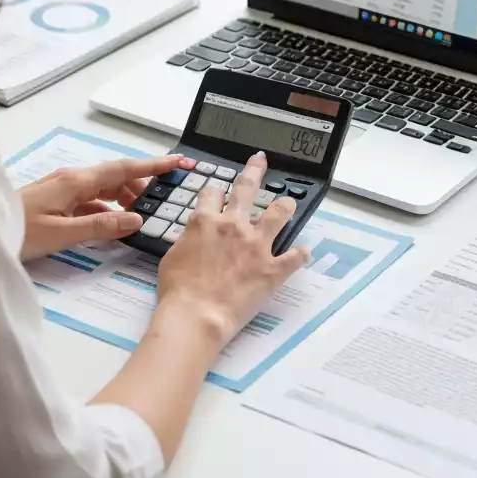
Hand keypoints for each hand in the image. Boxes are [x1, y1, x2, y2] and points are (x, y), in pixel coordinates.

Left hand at [18, 154, 194, 261]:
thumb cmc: (15, 231)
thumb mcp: (61, 234)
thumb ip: (99, 226)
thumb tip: (135, 219)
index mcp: (75, 182)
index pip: (123, 169)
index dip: (153, 165)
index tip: (178, 161)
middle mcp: (71, 179)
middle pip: (116, 176)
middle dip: (142, 184)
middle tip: (163, 199)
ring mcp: (62, 189)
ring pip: (104, 188)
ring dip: (124, 198)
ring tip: (140, 214)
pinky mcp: (55, 200)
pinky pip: (90, 200)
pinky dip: (106, 208)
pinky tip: (111, 223)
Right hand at [155, 152, 308, 348]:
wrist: (195, 316)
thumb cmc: (177, 290)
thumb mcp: (172, 257)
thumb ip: (187, 241)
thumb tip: (192, 238)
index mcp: (205, 221)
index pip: (212, 193)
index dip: (214, 192)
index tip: (217, 193)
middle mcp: (233, 226)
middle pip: (246, 188)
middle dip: (253, 171)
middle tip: (259, 161)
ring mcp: (256, 245)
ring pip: (278, 213)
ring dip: (285, 205)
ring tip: (289, 202)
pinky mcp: (272, 269)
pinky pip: (294, 257)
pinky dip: (300, 254)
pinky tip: (304, 252)